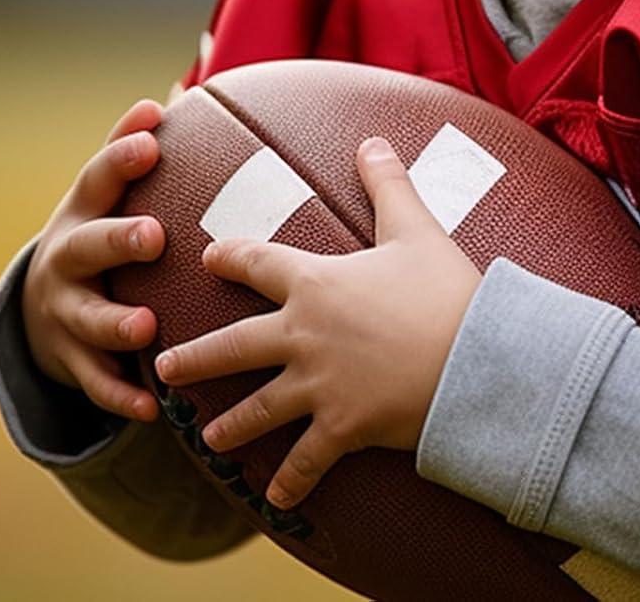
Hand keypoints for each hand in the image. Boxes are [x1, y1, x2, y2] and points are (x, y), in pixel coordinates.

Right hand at [20, 97, 168, 419]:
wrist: (44, 305)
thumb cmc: (101, 230)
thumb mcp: (107, 192)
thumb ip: (134, 147)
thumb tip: (176, 92)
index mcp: (83, 211)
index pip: (99, 178)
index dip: (121, 158)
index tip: (152, 142)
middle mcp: (68, 259)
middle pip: (88, 247)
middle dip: (118, 241)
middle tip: (154, 236)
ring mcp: (64, 312)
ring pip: (86, 319)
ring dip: (115, 324)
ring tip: (146, 327)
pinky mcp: (71, 360)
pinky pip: (96, 381)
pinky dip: (121, 394)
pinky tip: (151, 406)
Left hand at [154, 136, 482, 509]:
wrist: (475, 357)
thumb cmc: (445, 289)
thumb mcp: (416, 228)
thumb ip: (388, 183)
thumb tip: (372, 139)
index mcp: (315, 282)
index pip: (258, 263)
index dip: (230, 257)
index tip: (209, 257)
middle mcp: (303, 335)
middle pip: (234, 346)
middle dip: (196, 359)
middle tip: (165, 368)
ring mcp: (318, 386)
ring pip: (258, 409)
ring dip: (230, 426)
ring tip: (207, 439)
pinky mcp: (341, 429)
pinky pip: (306, 462)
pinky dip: (290, 485)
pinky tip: (276, 501)